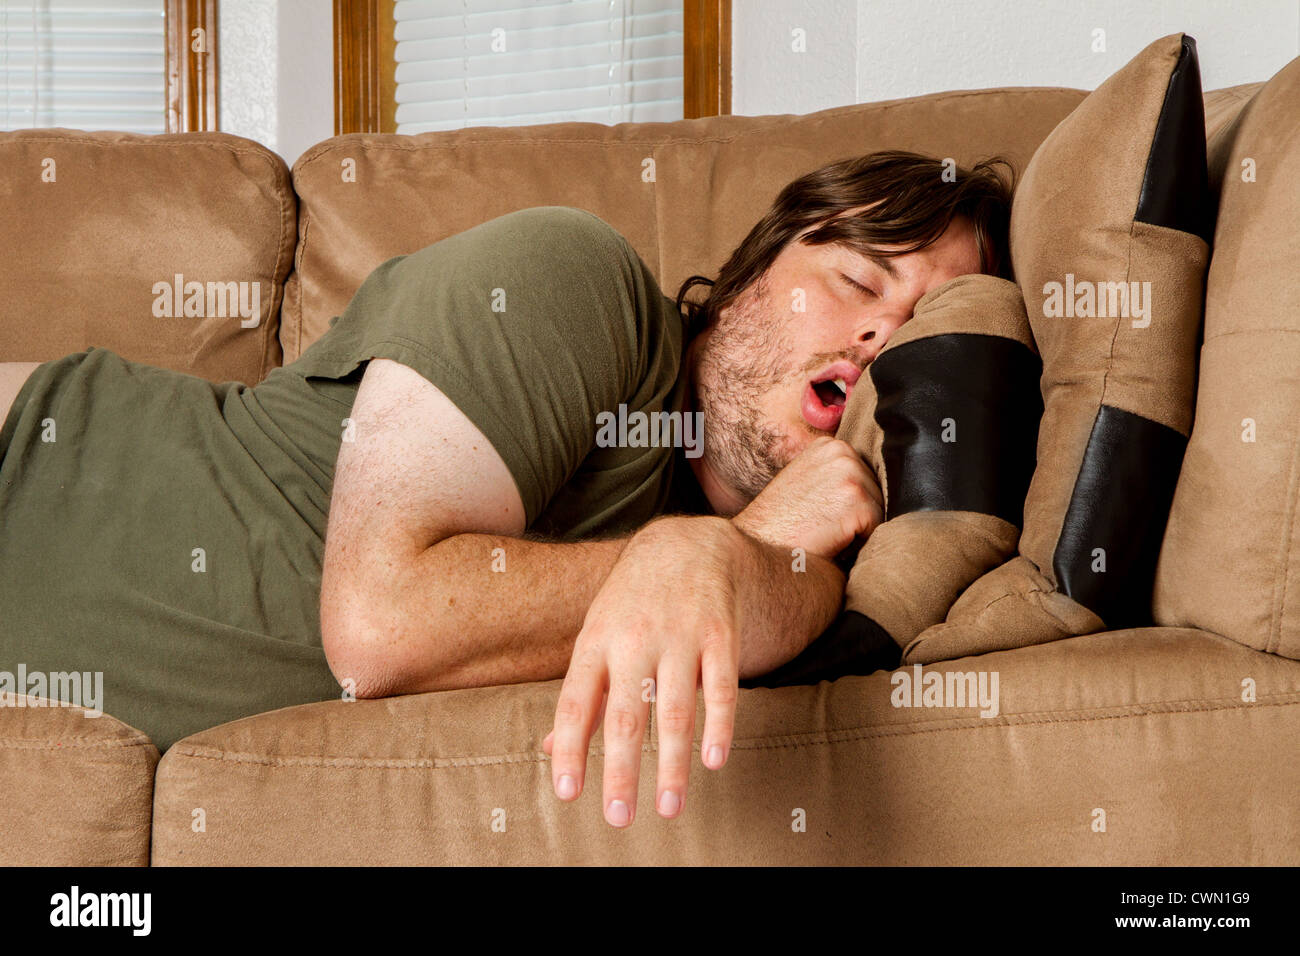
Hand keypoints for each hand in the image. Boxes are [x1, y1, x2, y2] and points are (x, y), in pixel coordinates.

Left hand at [544, 515, 745, 827]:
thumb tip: (550, 749)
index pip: (577, 702)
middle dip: (622, 770)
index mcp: (596, 642)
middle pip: (626, 715)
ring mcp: (680, 636)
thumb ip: (583, 694)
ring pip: (676, 710)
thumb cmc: (632, 603)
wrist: (689, 545)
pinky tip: (714, 761)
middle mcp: (634, 640)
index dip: (571, 748)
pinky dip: (719, 726)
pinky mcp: (720, 634)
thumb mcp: (597, 636)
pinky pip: (722, 687)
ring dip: (673, 764)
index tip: (568, 793)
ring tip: (669, 808)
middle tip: (619, 817)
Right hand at [731, 436, 883, 558]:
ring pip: (879, 510)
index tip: (821, 509)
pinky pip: (877, 528)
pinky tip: (829, 539)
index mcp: (831, 445)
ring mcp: (850, 474)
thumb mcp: (806, 480)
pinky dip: (858, 542)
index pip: (866, 477)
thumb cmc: (780, 522)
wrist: (759, 544)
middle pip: (877, 492)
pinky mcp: (857, 500)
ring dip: (858, 528)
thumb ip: (835, 473)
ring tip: (824, 530)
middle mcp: (843, 452)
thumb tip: (872, 481)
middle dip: (856, 514)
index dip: (848, 502)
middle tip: (820, 522)